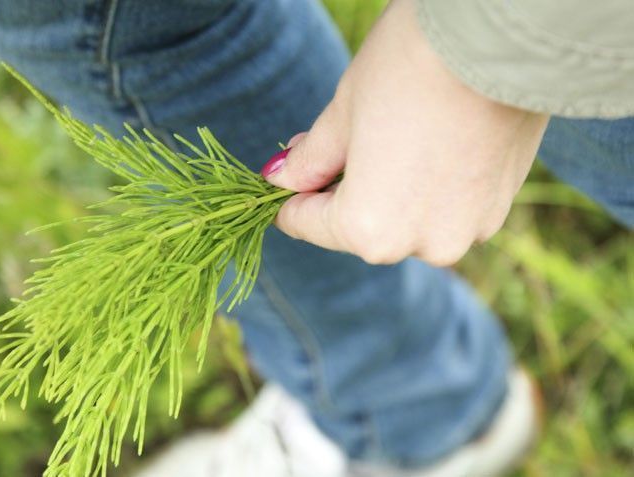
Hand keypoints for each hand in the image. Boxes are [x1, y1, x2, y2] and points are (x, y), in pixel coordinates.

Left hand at [261, 0, 548, 265]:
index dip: (292, 196)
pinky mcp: (499, 210)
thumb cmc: (410, 68)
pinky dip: (429, 187)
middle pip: (359, 228)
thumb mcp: (343, 112)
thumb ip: (311, 160)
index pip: (307, 225)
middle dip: (342, 191)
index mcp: (369, 229)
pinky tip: (430, 144)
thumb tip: (281, 180)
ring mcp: (466, 232)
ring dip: (389, 192)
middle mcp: (420, 245)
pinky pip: (445, 210)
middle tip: (341, 141)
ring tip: (391, 137)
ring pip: (405, 222)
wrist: (502, 36)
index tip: (290, 174)